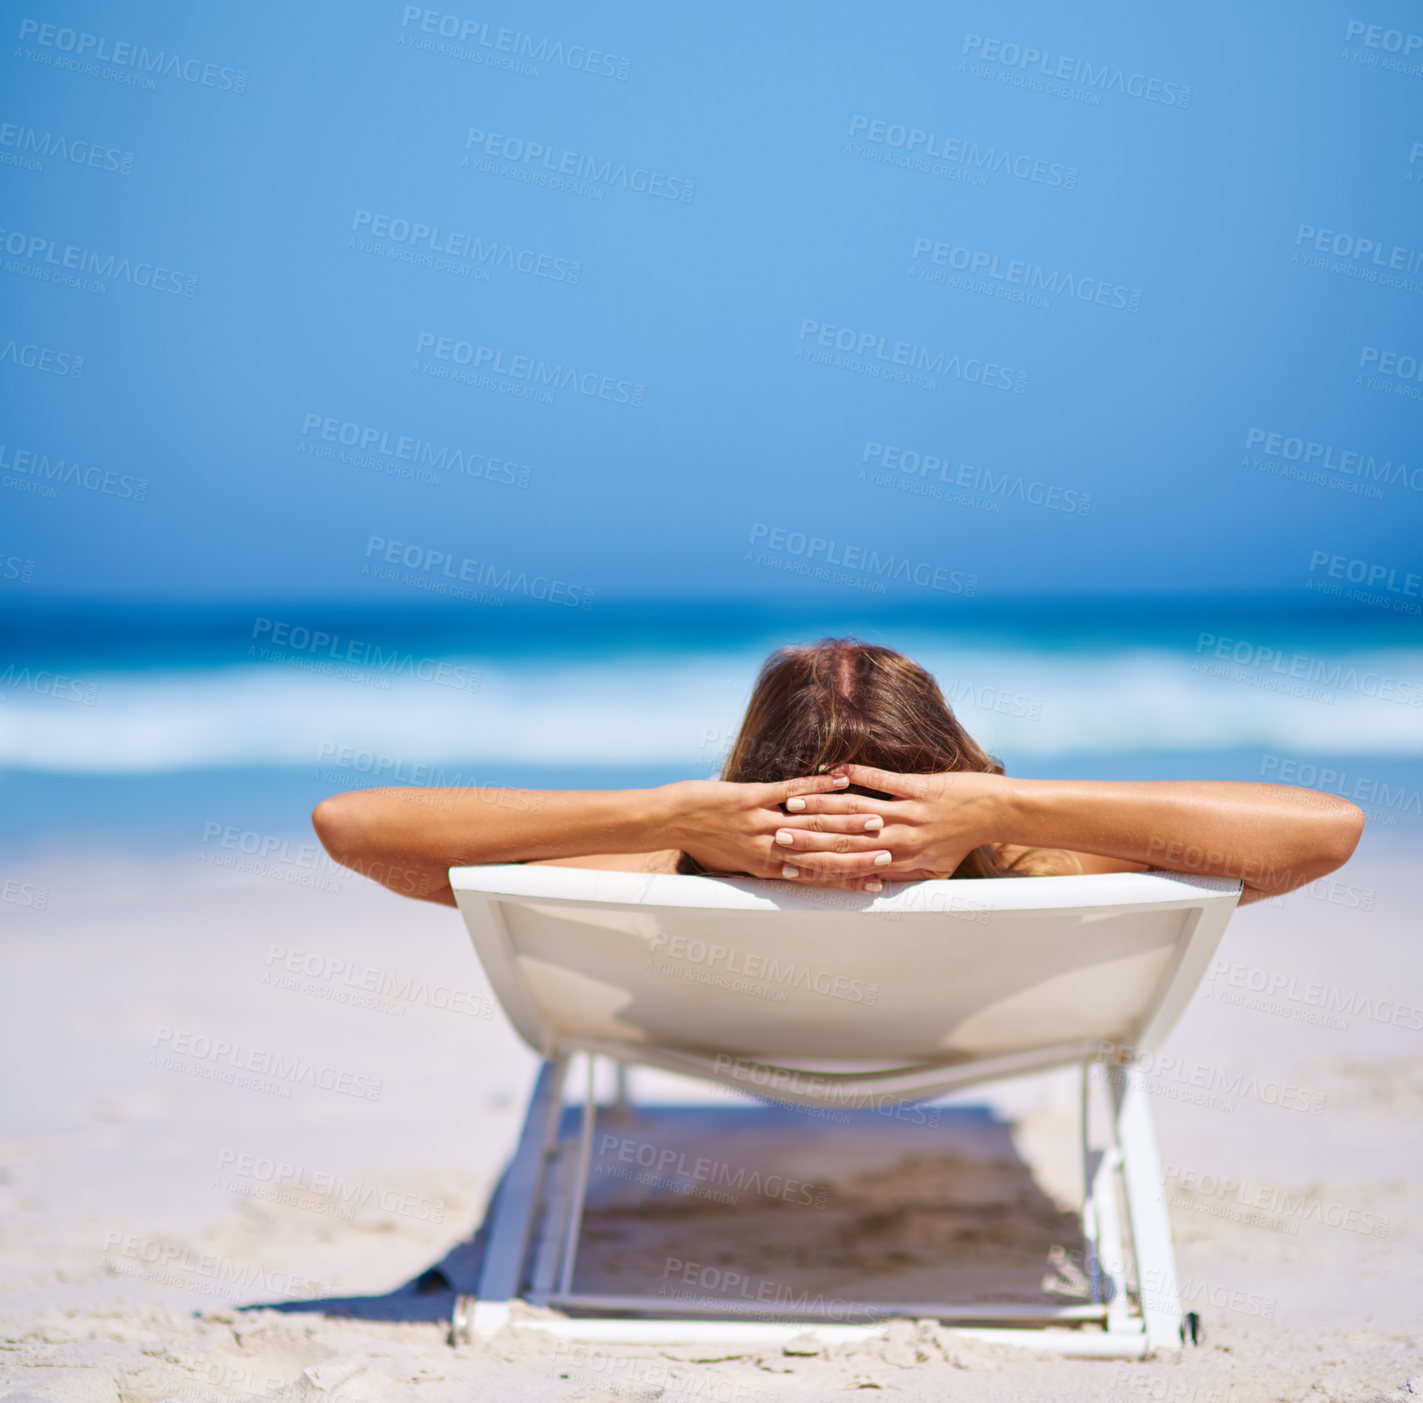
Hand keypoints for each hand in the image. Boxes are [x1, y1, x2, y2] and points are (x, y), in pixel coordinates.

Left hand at [662, 774, 895, 889]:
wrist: (667, 821)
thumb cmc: (697, 841)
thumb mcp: (732, 863)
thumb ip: (761, 864)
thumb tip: (784, 867)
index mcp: (766, 865)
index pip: (816, 875)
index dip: (848, 877)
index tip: (877, 880)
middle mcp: (768, 848)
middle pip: (821, 852)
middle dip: (857, 853)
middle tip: (890, 853)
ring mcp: (760, 823)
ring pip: (812, 824)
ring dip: (847, 820)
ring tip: (877, 818)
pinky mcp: (749, 798)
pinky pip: (790, 792)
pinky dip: (818, 786)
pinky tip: (842, 778)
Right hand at [766, 764, 1007, 881]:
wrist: (995, 813)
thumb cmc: (963, 841)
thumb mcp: (935, 870)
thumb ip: (905, 878)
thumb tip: (876, 884)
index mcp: (901, 861)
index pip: (850, 864)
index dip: (818, 864)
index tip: (788, 863)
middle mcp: (901, 840)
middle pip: (845, 839)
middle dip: (808, 836)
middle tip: (776, 833)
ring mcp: (909, 813)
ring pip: (857, 810)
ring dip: (823, 805)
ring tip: (794, 802)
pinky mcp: (919, 788)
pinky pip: (883, 781)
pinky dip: (858, 775)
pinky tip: (834, 770)